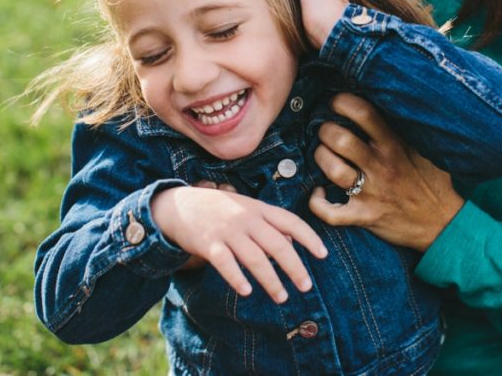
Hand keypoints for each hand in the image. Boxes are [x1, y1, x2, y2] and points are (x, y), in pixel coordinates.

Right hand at [151, 185, 327, 302]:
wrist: (178, 204)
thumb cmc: (217, 209)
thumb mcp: (245, 209)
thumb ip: (267, 224)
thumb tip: (290, 245)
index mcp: (258, 208)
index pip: (290, 221)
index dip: (309, 237)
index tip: (323, 254)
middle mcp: (245, 217)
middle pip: (277, 244)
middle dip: (294, 267)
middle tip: (306, 286)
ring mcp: (227, 230)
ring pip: (255, 258)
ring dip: (271, 280)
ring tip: (282, 297)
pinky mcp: (208, 243)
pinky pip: (226, 263)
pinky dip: (237, 278)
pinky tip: (247, 292)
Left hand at [308, 93, 464, 251]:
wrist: (443, 223)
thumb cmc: (432, 181)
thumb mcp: (425, 148)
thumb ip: (406, 127)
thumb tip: (390, 98)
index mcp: (396, 145)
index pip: (364, 113)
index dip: (343, 102)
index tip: (337, 102)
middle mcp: (381, 166)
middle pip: (341, 140)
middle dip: (326, 131)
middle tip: (327, 131)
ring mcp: (371, 192)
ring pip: (333, 170)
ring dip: (321, 159)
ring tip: (323, 154)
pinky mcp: (364, 216)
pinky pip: (331, 213)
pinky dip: (317, 203)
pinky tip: (318, 192)